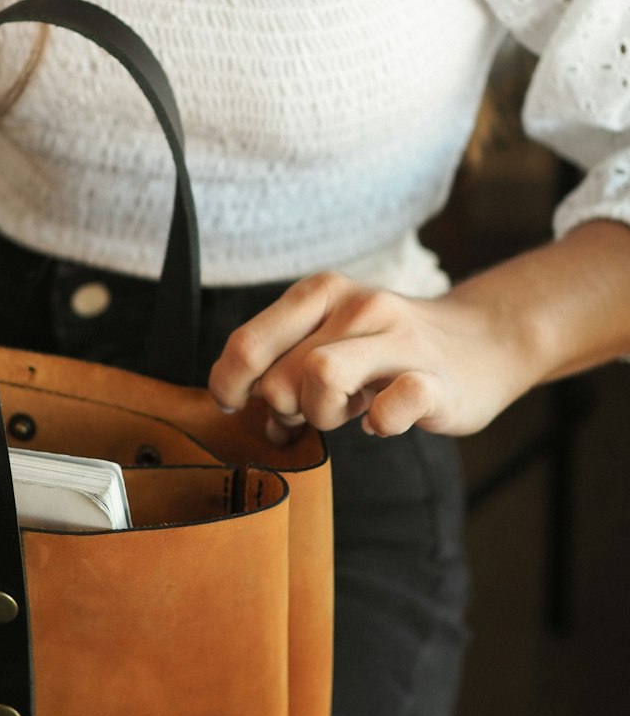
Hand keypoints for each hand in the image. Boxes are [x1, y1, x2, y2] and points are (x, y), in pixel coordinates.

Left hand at [208, 270, 530, 440]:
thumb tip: (244, 406)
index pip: (248, 343)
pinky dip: (379, 422)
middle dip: (284, 408)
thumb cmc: (389, 347)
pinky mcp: (436, 380)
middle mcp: (358, 306)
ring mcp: (400, 340)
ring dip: (322, 414)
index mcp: (322, 293)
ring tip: (348, 411)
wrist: (484, 341)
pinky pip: (392, 405)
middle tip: (313, 410)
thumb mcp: (330, 338)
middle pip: (280, 374)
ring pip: (322, 377)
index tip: (237, 405)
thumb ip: (282, 363)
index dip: (231, 385)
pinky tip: (382, 420)